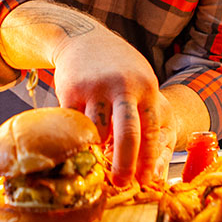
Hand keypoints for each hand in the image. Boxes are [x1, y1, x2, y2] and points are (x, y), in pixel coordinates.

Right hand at [51, 25, 168, 184]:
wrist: (83, 38)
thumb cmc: (118, 67)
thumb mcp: (141, 81)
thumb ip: (143, 114)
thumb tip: (147, 160)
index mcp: (145, 88)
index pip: (150, 130)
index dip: (147, 160)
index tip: (144, 181)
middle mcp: (122, 87)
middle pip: (127, 134)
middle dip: (124, 164)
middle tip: (120, 184)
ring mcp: (95, 88)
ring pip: (97, 132)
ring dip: (97, 149)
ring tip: (96, 156)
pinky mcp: (71, 90)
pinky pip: (75, 124)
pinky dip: (77, 136)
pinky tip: (78, 140)